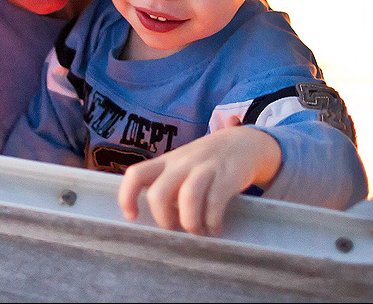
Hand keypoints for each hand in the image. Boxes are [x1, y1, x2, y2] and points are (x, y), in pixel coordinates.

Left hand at [117, 126, 281, 235]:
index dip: (127, 196)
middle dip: (164, 220)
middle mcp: (182, 163)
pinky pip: (214, 203)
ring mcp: (205, 168)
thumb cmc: (207, 161)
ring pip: (188, 198)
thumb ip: (168, 183)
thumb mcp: (183, 164)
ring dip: (190, 224)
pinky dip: (212, 222)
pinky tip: (215, 228)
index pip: (136, 174)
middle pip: (159, 193)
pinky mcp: (227, 176)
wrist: (245, 142)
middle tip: (176, 229)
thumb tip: (155, 217)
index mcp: (166, 161)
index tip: (132, 216)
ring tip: (198, 231)